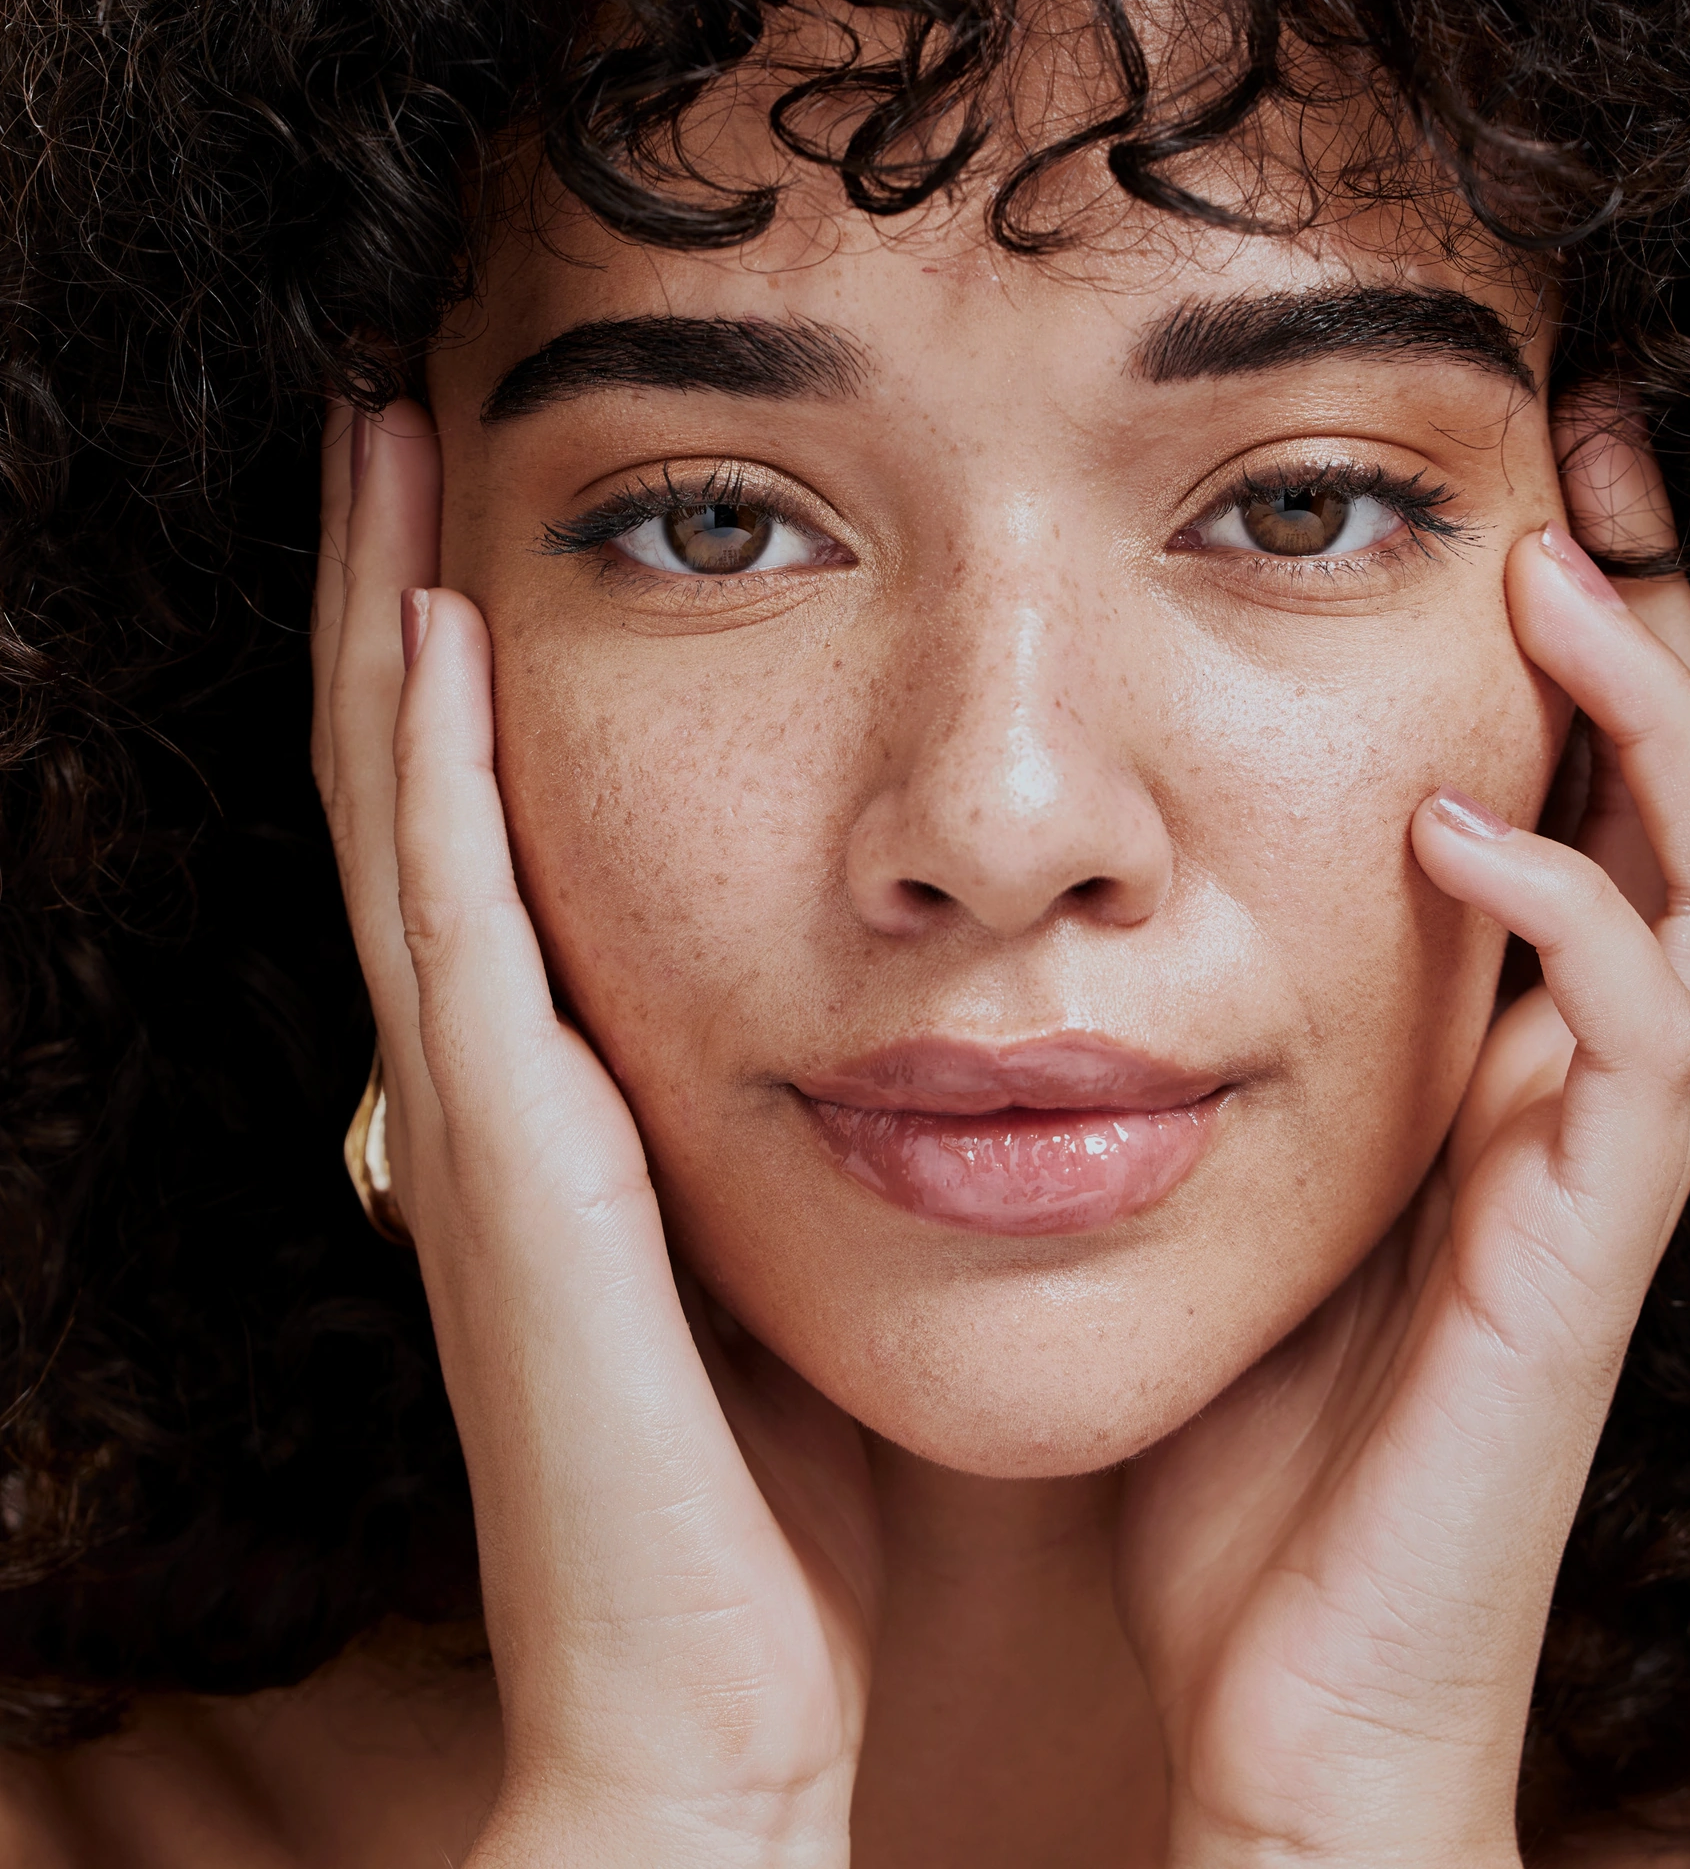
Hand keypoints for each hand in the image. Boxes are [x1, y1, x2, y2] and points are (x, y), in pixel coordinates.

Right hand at [311, 402, 878, 1868]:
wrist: (713, 1711)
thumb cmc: (770, 1503)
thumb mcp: (785, 1270)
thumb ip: (788, 1139)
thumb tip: (884, 1025)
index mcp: (567, 1097)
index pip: (491, 824)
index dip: (463, 662)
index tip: (486, 495)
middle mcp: (492, 1085)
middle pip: (419, 778)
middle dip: (396, 587)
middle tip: (395, 401)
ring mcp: (480, 1121)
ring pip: (406, 813)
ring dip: (388, 624)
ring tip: (382, 441)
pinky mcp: (509, 1174)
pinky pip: (457, 926)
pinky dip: (432, 767)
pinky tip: (439, 619)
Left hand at [1115, 413, 1689, 1867]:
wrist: (1292, 1695)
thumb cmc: (1243, 1457)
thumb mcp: (1217, 1206)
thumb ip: (1198, 1071)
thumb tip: (1064, 929)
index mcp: (1490, 1076)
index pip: (1575, 814)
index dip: (1565, 660)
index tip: (1486, 497)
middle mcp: (1576, 1103)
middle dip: (1659, 630)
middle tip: (1585, 458)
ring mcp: (1598, 1175)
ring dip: (1658, 726)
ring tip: (1549, 582)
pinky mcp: (1583, 1258)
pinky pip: (1643, 1048)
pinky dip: (1572, 920)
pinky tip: (1455, 831)